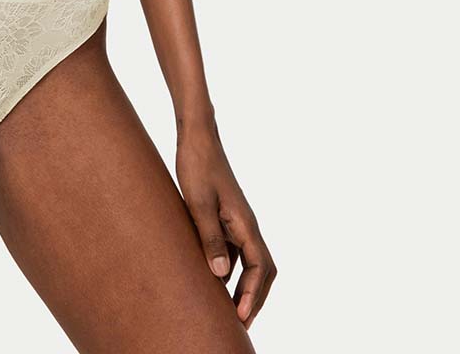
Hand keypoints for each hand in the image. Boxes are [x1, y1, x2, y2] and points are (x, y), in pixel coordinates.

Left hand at [175, 117, 276, 328]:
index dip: (252, 295)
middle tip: (238, 323)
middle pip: (262, 270)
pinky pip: (234, 251)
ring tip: (226, 310)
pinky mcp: (225, 217)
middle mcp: (246, 225)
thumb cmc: (197, 166)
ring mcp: (237, 221)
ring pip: (249, 262)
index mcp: (245, 223)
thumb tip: (221, 276)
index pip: (261, 268)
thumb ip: (210, 238)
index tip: (240, 318)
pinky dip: (229, 270)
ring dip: (242, 286)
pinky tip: (212, 279)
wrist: (196, 137)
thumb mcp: (198, 203)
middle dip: (254, 298)